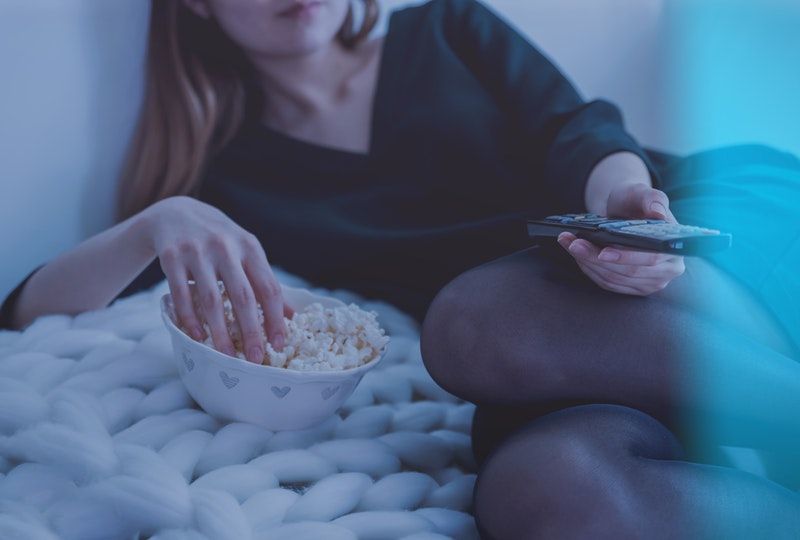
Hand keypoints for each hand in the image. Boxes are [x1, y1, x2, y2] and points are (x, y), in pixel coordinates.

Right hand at [142, 196, 292, 361]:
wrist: (175, 213)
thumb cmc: (219, 240)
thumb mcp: (245, 251)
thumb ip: (264, 280)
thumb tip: (290, 315)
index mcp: (250, 247)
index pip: (269, 287)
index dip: (276, 318)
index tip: (279, 343)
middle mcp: (226, 248)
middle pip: (243, 297)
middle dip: (252, 331)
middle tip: (255, 358)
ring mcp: (197, 252)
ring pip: (212, 300)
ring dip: (220, 332)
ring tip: (226, 356)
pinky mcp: (172, 257)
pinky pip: (182, 295)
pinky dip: (190, 319)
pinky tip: (197, 337)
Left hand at [557, 183, 685, 295]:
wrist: (626, 212)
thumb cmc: (635, 202)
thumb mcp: (642, 193)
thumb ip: (652, 199)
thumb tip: (658, 213)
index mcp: (675, 248)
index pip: (651, 259)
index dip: (625, 257)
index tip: (602, 252)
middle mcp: (668, 270)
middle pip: (627, 272)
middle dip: (596, 258)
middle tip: (574, 243)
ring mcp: (650, 282)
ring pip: (613, 279)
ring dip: (587, 262)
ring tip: (569, 244)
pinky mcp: (632, 287)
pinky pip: (607, 283)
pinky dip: (588, 268)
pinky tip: (576, 253)